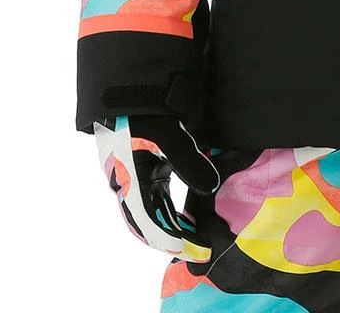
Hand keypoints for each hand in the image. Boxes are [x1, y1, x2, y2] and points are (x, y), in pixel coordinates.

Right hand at [93, 112, 220, 254]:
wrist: (129, 88)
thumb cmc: (146, 111)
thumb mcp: (168, 135)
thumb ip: (189, 163)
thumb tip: (211, 188)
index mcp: (129, 181)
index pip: (150, 224)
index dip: (174, 240)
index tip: (197, 250)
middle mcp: (128, 185)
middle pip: (149, 225)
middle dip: (175, 240)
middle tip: (202, 250)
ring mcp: (134, 179)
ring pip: (152, 214)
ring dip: (173, 228)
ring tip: (199, 237)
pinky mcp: (143, 170)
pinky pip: (155, 199)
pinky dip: (170, 212)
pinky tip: (188, 218)